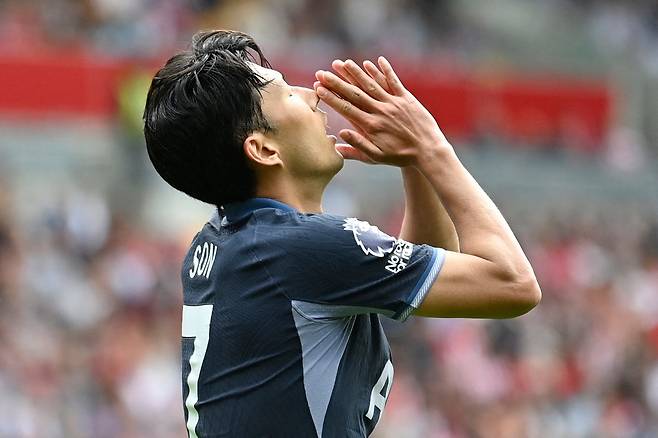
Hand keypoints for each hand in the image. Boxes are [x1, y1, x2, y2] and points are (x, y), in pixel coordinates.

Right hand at [314, 57, 450, 166]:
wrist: (428, 151)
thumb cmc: (400, 157)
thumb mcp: (376, 157)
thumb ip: (358, 147)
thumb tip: (341, 134)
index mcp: (371, 126)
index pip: (346, 108)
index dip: (331, 97)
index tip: (318, 88)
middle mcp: (381, 111)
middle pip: (355, 93)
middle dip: (337, 82)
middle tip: (322, 72)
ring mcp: (394, 103)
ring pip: (372, 84)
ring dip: (356, 72)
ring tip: (343, 63)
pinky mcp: (406, 98)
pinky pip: (393, 81)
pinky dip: (384, 71)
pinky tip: (375, 61)